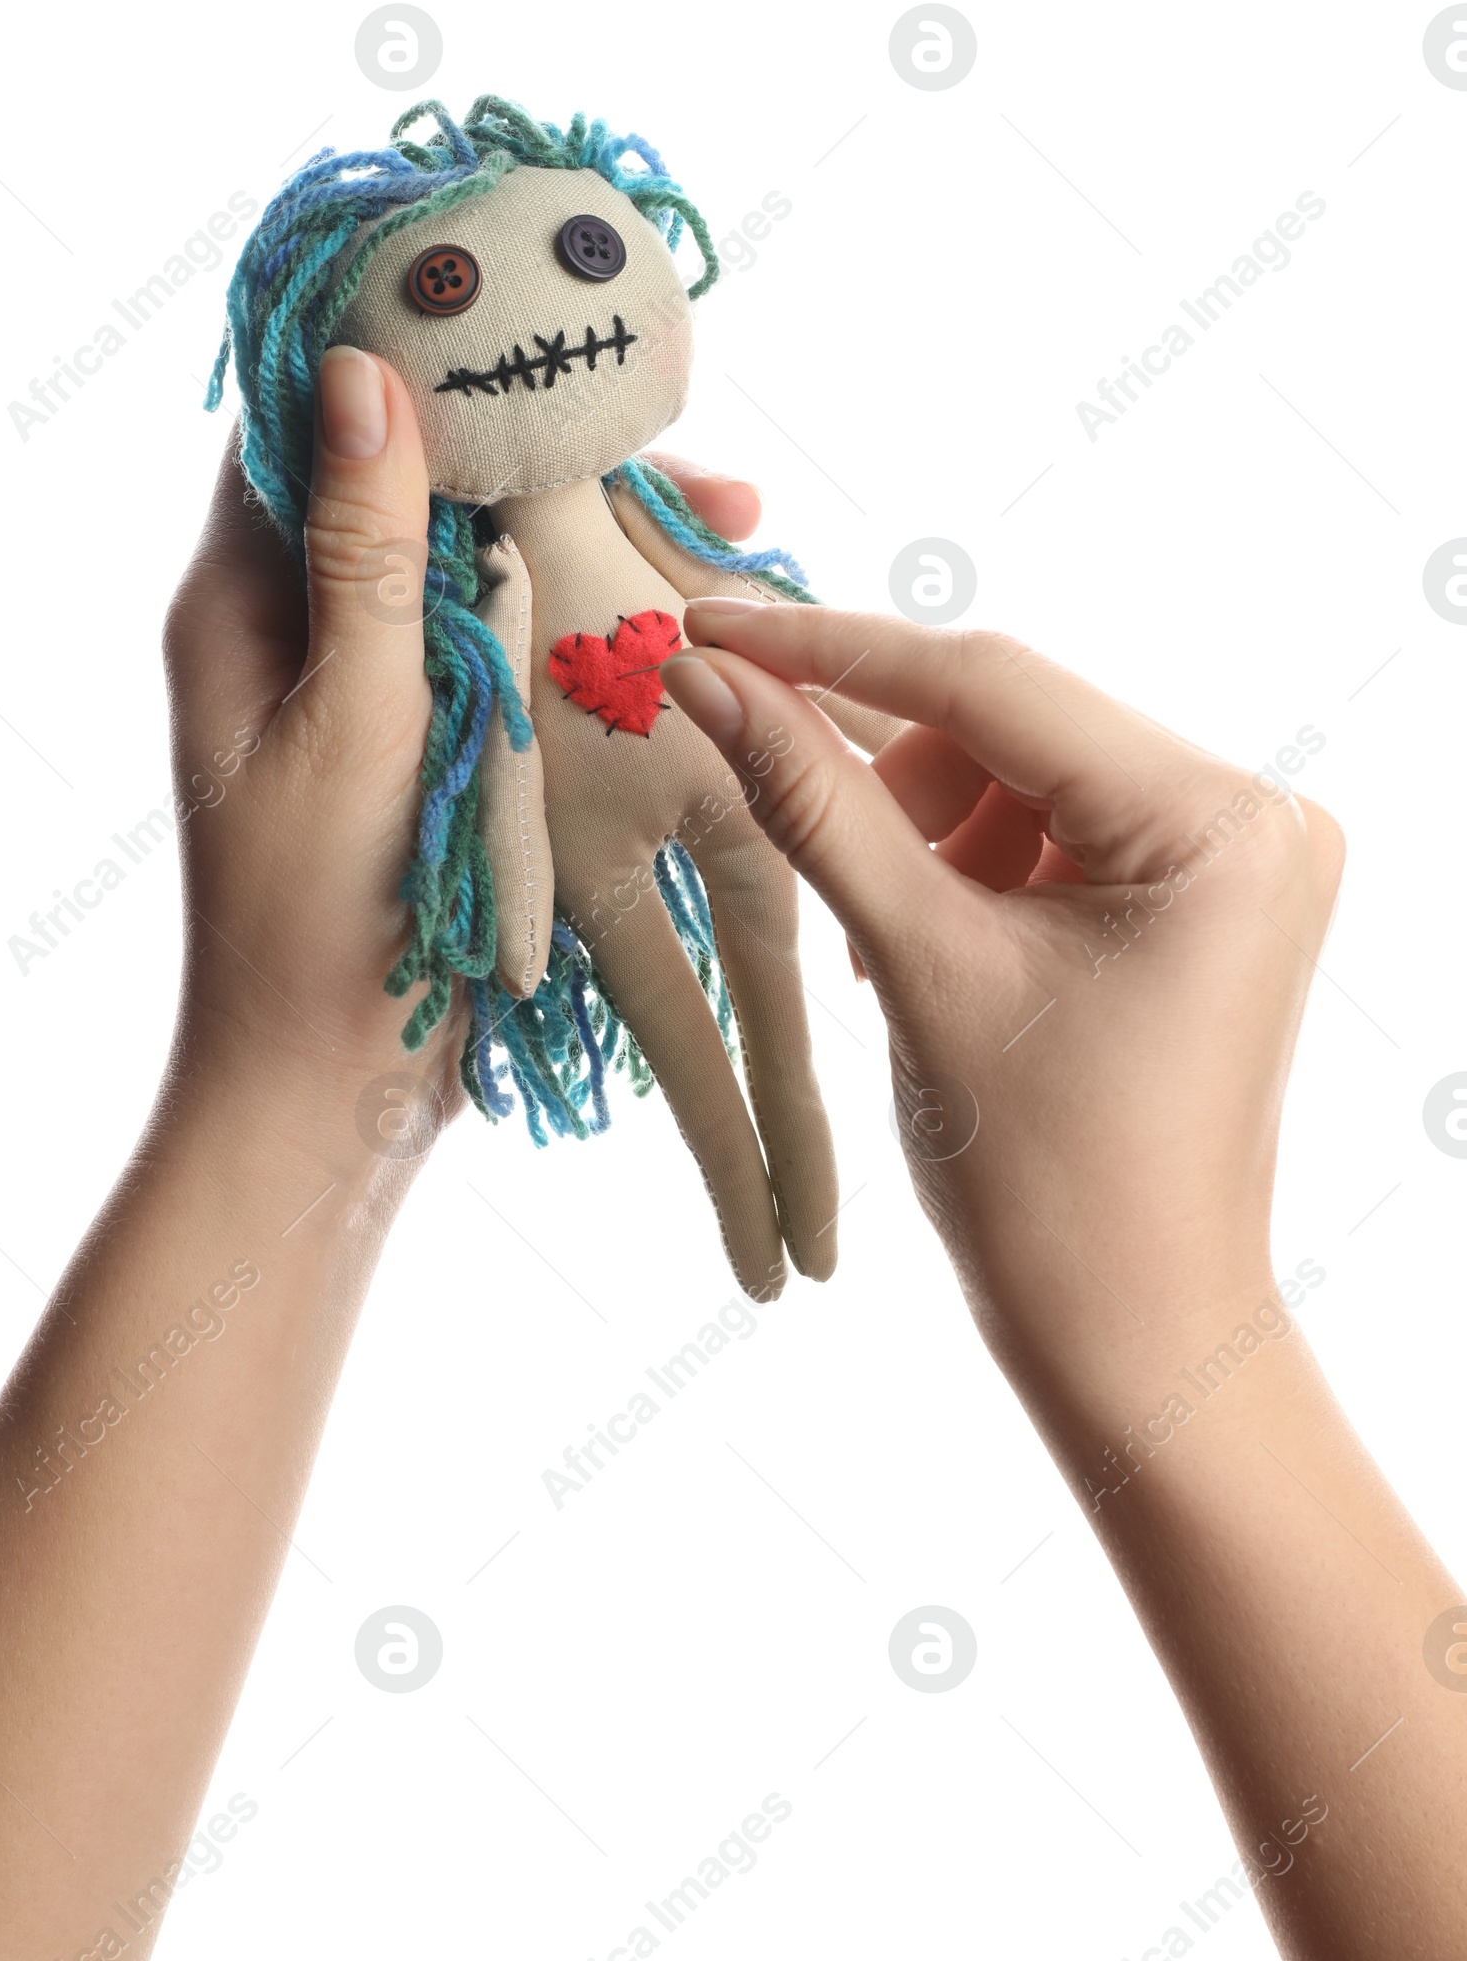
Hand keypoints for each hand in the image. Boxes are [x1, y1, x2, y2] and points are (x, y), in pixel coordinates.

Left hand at [162, 349, 767, 1130]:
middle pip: (423, 484)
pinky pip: (514, 645)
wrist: (324, 1094)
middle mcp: (302, 628)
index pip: (311, 426)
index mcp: (241, 604)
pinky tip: (694, 609)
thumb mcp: (351, 721)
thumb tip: (363, 368)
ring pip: (485, 563)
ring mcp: (377, 686)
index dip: (408, 355)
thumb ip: (367, 554)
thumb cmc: (312, 920)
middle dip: (545, 454)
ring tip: (730, 520)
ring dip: (589, 536)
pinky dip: (592, 620)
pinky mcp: (442, 743)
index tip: (522, 311)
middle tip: (681, 449)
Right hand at [661, 609, 1345, 1404]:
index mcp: (1217, 823)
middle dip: (889, 776)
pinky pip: (1054, 826)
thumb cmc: (1047, 1184)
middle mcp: (1254, 814)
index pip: (992, 683)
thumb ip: (813, 803)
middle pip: (1010, 722)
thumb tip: (708, 675)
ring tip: (892, 950)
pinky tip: (930, 945)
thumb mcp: (919, 967)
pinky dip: (972, 869)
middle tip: (781, 814)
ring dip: (926, 833)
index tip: (706, 626)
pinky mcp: (1202, 892)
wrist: (1136, 1334)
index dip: (829, 653)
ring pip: (1019, 772)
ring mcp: (1235, 854)